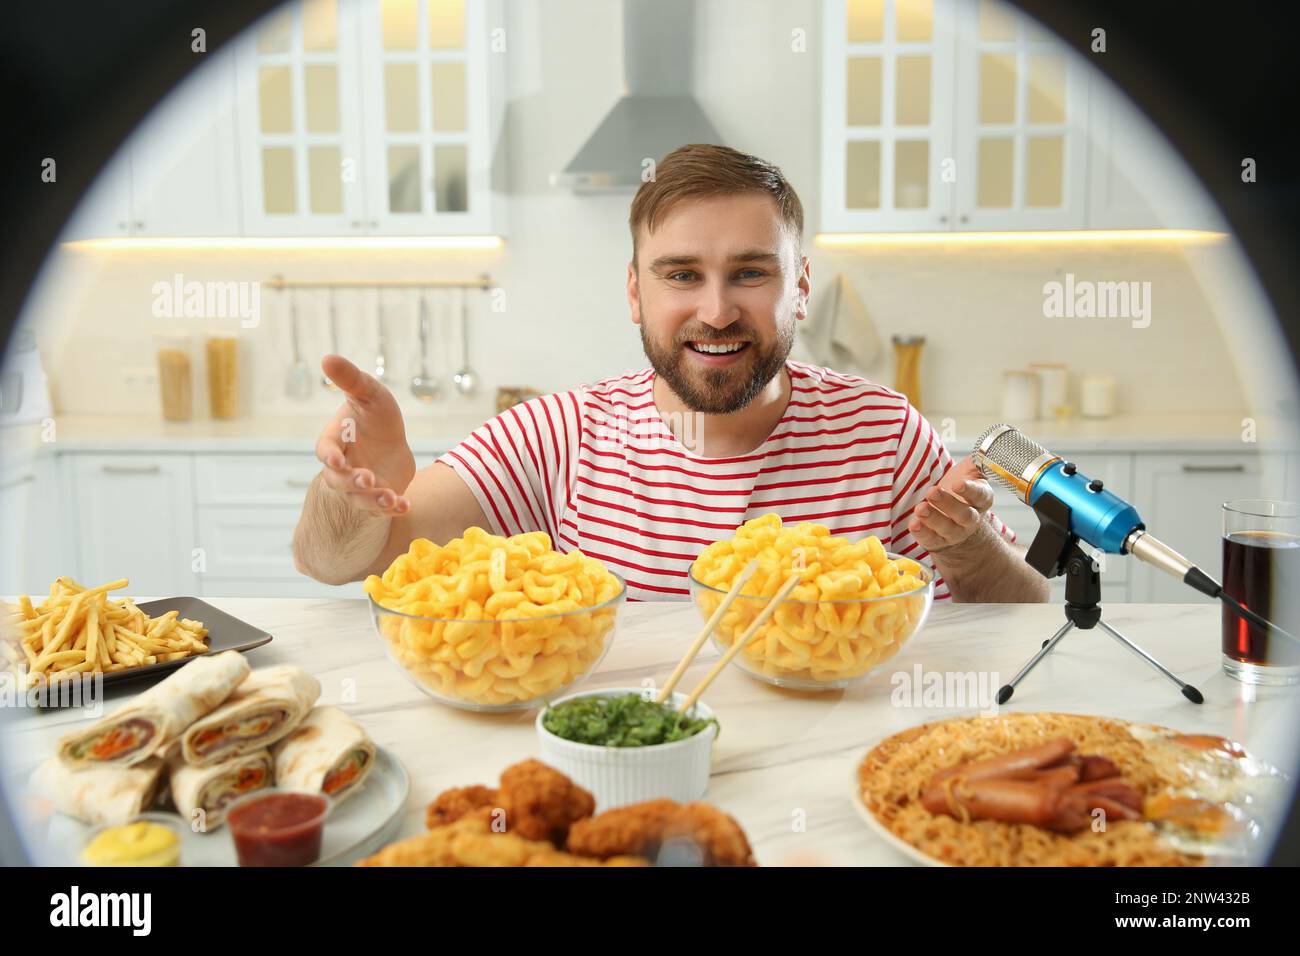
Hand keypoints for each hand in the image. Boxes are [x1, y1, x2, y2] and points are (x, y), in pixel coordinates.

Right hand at [313, 355, 416, 516]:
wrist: (392, 443)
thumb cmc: (375, 415)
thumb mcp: (368, 393)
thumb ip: (350, 380)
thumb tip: (327, 357)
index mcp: (335, 441)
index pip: (325, 450)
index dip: (328, 456)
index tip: (335, 459)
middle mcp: (342, 467)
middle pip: (339, 481)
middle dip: (352, 482)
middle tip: (367, 479)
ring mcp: (359, 486)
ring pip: (359, 499)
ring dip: (373, 500)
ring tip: (390, 497)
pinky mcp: (378, 498)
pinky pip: (382, 508)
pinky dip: (393, 508)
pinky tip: (405, 506)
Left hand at [906, 457, 994, 553]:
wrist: (950, 515)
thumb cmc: (958, 489)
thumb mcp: (969, 472)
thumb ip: (976, 462)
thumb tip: (981, 453)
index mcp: (981, 500)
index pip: (980, 496)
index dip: (970, 490)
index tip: (958, 484)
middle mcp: (970, 519)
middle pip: (964, 515)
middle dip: (948, 504)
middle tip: (932, 492)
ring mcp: (955, 532)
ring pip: (947, 528)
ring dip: (933, 519)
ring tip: (921, 508)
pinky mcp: (938, 542)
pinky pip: (931, 540)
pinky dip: (922, 533)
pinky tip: (914, 524)